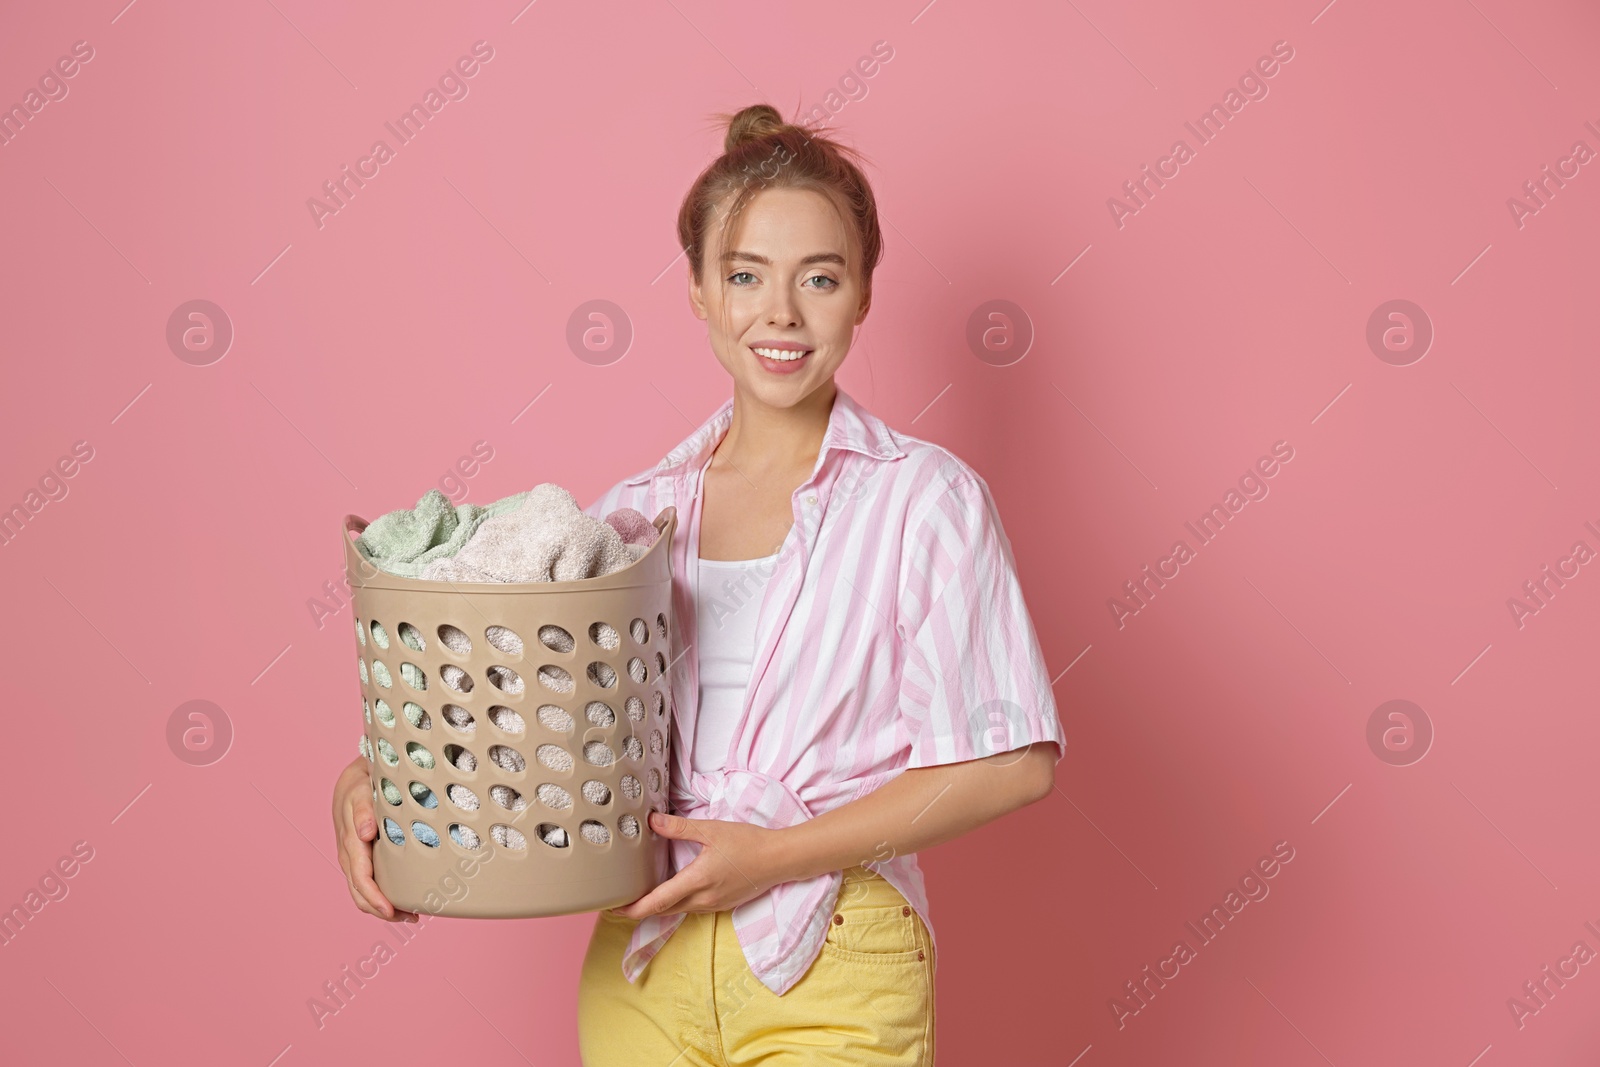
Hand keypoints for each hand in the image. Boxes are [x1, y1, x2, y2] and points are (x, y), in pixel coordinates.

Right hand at [331, 755, 419, 922]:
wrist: (353, 781)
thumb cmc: (360, 787)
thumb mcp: (361, 793)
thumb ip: (363, 811)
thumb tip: (365, 833)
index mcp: (350, 845)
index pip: (361, 880)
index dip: (376, 899)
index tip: (392, 911)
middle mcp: (350, 857)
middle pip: (361, 894)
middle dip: (383, 911)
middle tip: (412, 916)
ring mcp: (354, 860)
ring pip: (363, 893)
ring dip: (384, 907)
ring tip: (411, 913)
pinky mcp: (362, 858)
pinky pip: (369, 883)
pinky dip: (383, 895)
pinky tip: (403, 897)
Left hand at [605, 812, 787, 919]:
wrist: (780, 860)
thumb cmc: (749, 843)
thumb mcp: (713, 830)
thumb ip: (680, 828)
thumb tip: (652, 821)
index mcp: (697, 882)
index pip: (657, 902)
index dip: (632, 908)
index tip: (613, 907)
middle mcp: (702, 899)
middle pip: (663, 911)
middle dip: (639, 910)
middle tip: (618, 903)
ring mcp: (712, 905)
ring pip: (676, 911)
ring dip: (657, 907)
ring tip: (640, 897)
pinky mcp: (720, 904)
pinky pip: (691, 908)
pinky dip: (675, 903)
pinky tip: (671, 891)